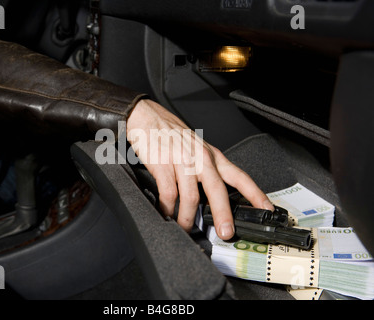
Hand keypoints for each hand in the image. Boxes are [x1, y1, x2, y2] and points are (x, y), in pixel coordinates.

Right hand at [126, 99, 273, 239]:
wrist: (148, 117)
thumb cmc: (173, 135)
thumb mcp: (197, 149)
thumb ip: (208, 171)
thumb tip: (215, 200)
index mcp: (212, 156)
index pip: (240, 176)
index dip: (256, 194)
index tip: (267, 209)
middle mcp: (200, 158)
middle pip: (217, 189)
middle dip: (223, 214)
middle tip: (225, 232)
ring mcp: (181, 161)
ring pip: (191, 197)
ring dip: (188, 218)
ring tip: (186, 227)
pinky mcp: (162, 164)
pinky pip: (168, 193)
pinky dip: (168, 208)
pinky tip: (167, 213)